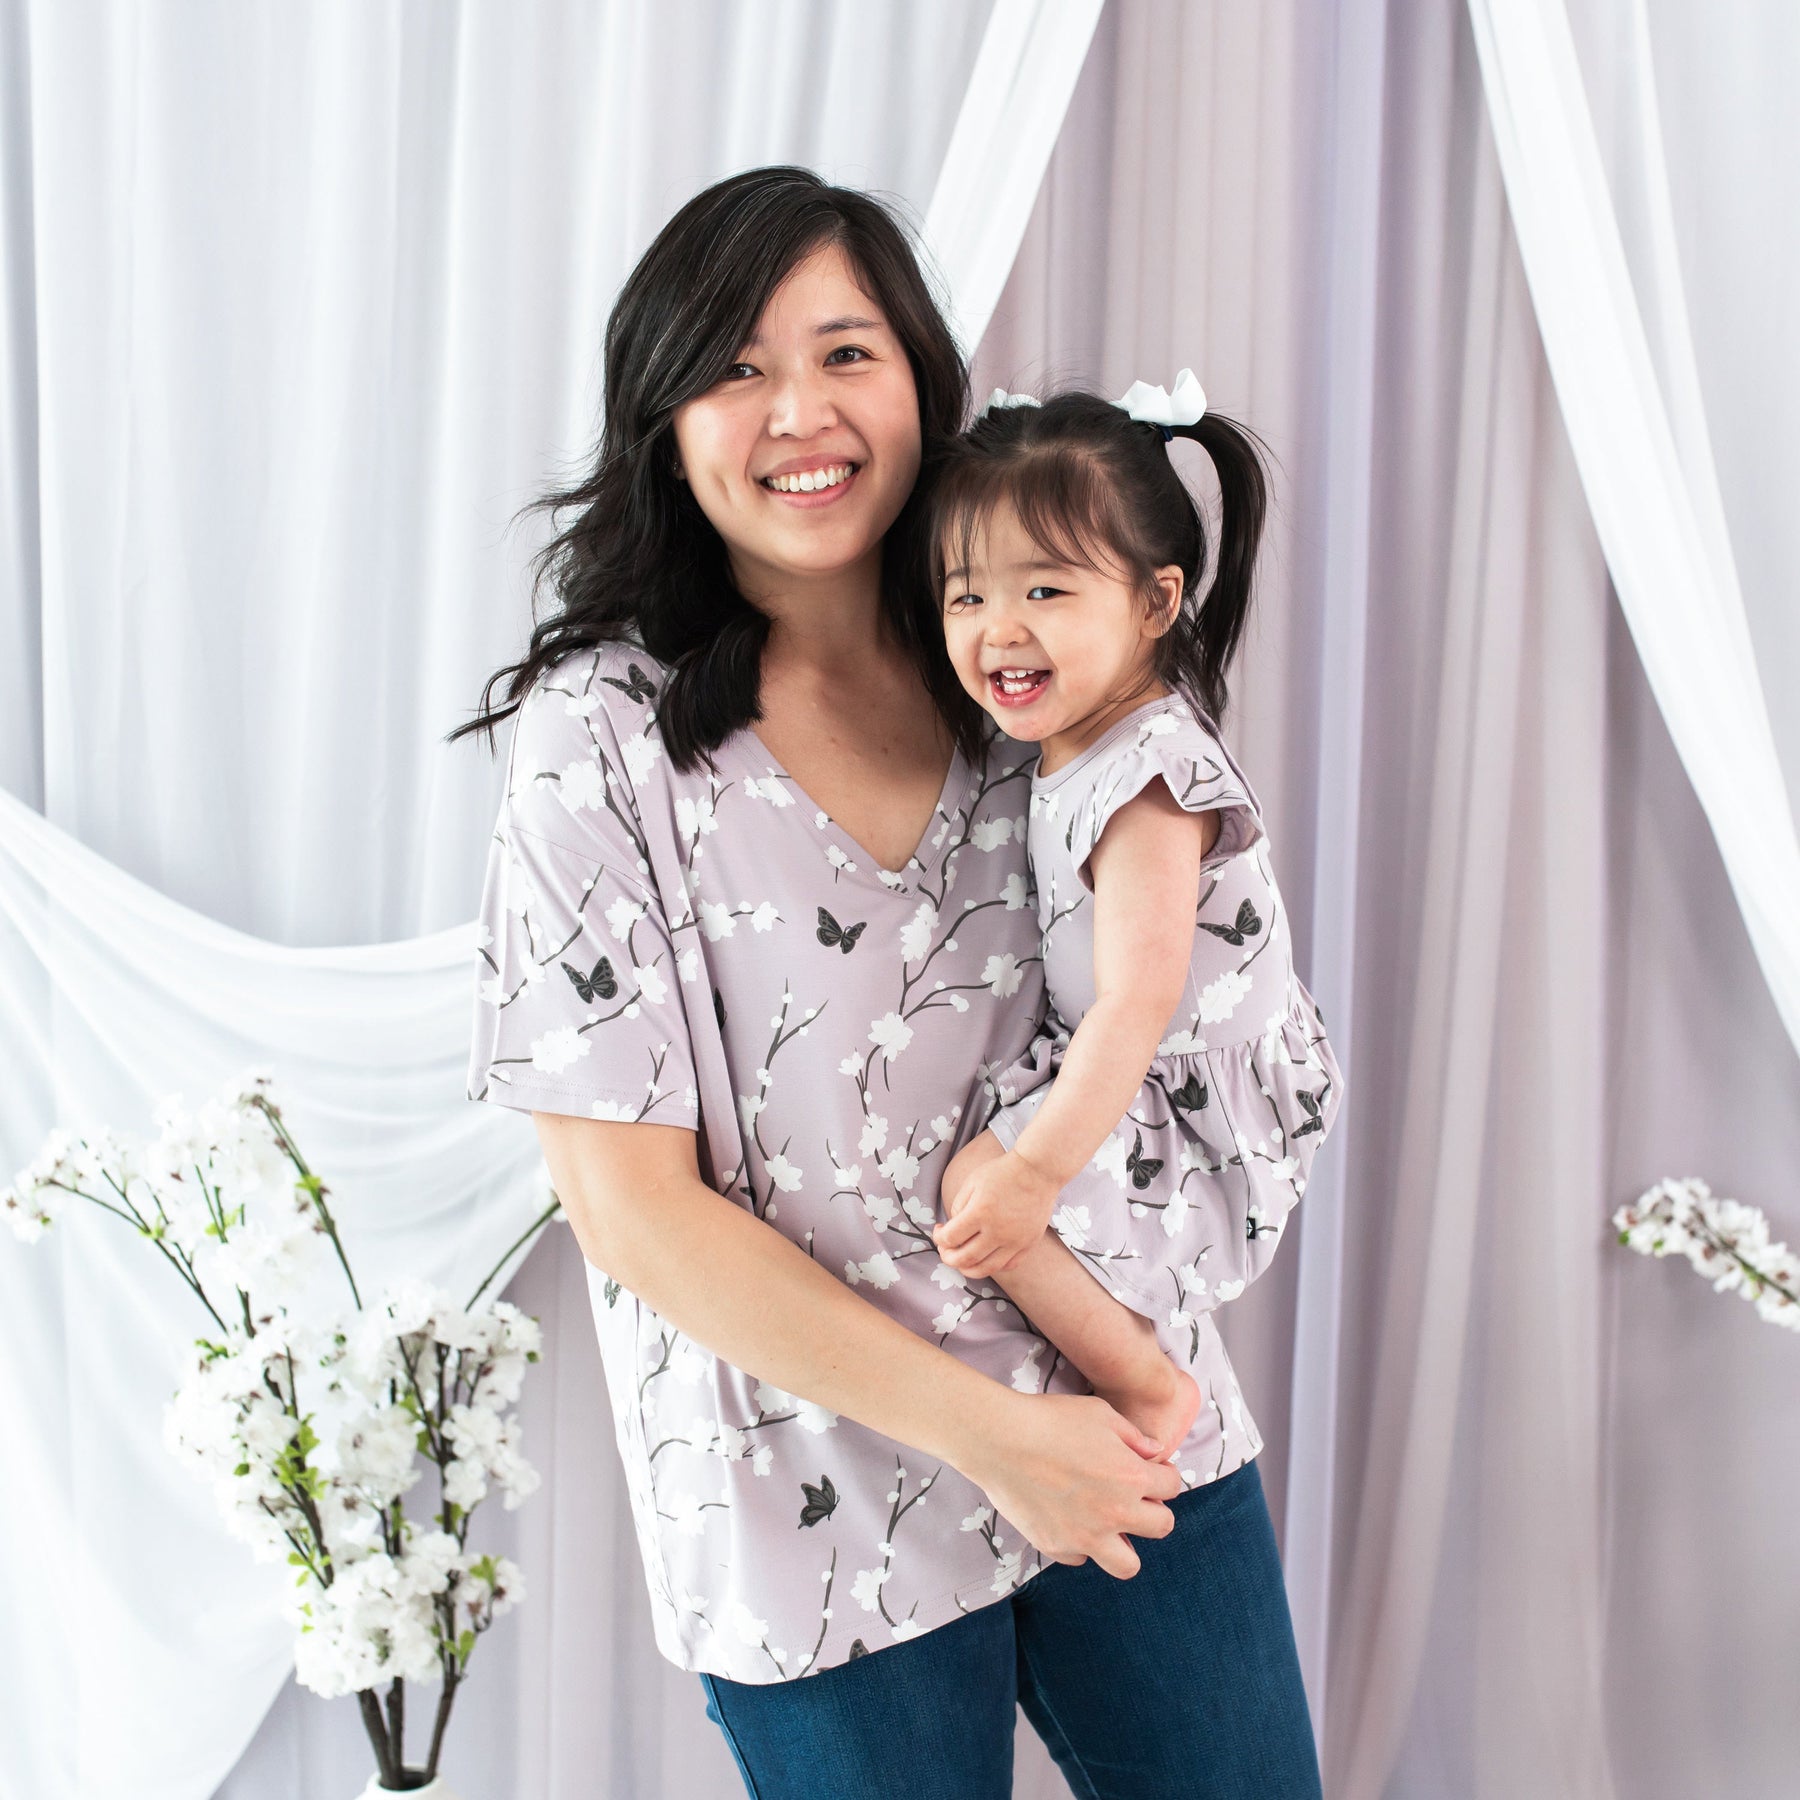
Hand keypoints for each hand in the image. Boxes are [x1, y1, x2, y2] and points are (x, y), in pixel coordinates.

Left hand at [933, 1143, 1064, 1278]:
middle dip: (948, 1257)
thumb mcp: (972, 1183)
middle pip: (964, 1259)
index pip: (950, 1238)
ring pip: (986, 1269)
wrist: (1038, 1170)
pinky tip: (985, 1256)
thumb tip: (954, 1231)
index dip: (938, 1237)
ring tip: (961, 1259)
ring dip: (967, 1268)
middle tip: (946, 1249)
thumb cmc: (1003, 1173)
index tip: (939, 1230)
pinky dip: (992, 1266)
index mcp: (980, 1212)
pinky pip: (1008, 1266)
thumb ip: (958, 1208)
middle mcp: (998, 1230)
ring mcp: (1015, 1240)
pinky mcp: (1028, 1244)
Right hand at [958, 1389, 1183, 1578]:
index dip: (1164, 1475)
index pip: (1173, 1487)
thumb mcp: (1100, 1414)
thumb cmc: (1051, 1419)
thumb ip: (1134, 1436)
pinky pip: (1080, 1557)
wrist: (1000, 1440)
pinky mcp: (1056, 1546)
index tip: (1151, 1471)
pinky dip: (1080, 1543)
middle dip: (1154, 1510)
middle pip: (1162, 1527)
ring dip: (1125, 1544)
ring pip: (1128, 1565)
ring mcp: (1086, 1536)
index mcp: (1132, 1478)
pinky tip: (1069, 1519)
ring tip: (1109, 1524)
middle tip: (1133, 1497)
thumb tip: (1154, 1452)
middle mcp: (1116, 1513)